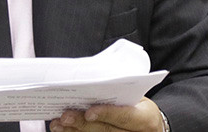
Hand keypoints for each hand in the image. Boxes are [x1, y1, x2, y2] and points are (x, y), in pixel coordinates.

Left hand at [49, 98, 164, 131]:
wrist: (149, 125)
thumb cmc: (139, 105)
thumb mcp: (137, 97)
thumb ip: (119, 93)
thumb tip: (91, 82)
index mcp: (145, 119)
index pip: (125, 116)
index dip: (106, 114)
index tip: (89, 112)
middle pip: (107, 130)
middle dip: (83, 124)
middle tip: (64, 116)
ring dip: (75, 131)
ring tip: (58, 124)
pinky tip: (64, 130)